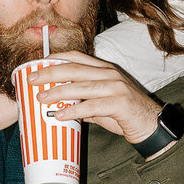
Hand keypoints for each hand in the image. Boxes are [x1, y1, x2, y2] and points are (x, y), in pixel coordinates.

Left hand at [33, 52, 161, 145]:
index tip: (37, 64)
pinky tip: (60, 116)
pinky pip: (92, 106)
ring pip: (81, 87)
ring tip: (41, 98)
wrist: (151, 125)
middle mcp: (110, 74)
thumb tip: (61, 108)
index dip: (56, 59)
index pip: (77, 57)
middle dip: (50, 73)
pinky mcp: (119, 103)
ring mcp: (116, 87)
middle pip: (74, 69)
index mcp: (105, 70)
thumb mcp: (101, 104)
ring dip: (58, 92)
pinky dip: (74, 111)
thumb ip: (83, 102)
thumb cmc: (124, 114)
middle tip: (32, 79)